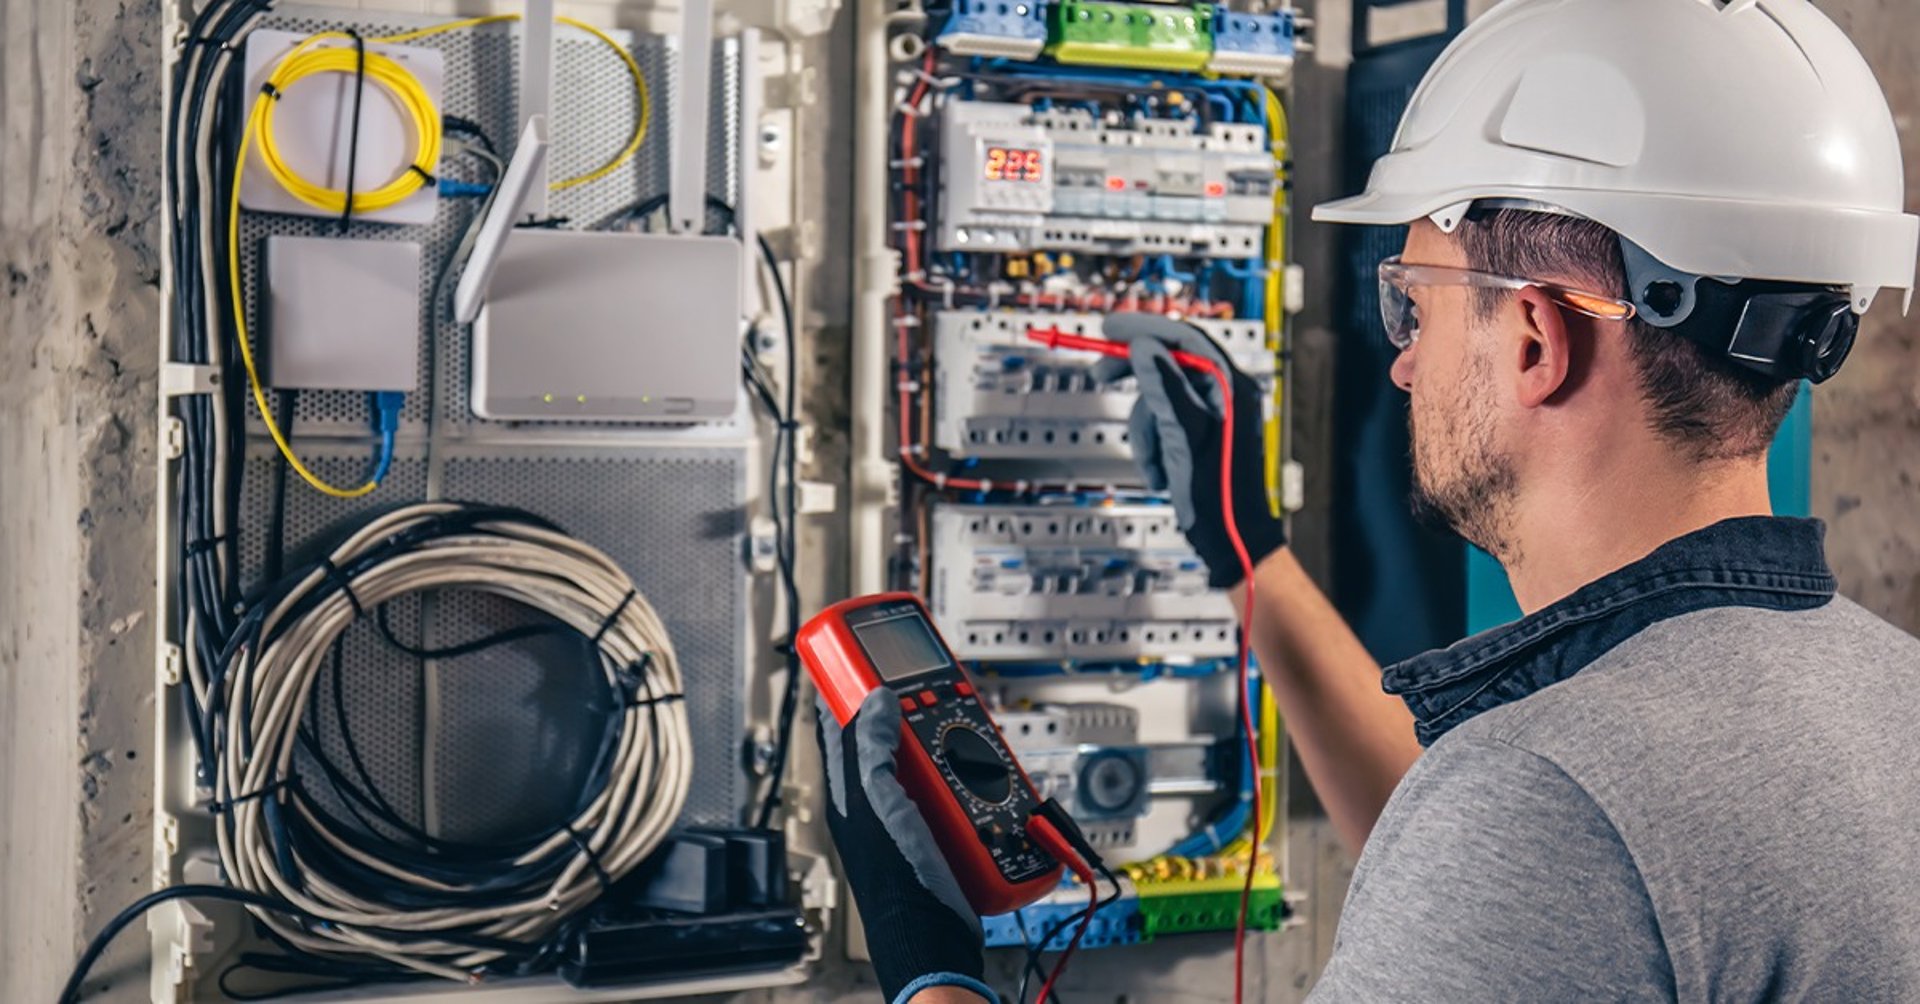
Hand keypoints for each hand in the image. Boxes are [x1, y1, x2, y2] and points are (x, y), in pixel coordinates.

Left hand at [819, 689, 992, 1003]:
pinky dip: (975, 777)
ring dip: (954, 745)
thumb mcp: (877, 804)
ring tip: (969, 737)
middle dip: (918, 713)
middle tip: (938, 694)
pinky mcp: (943, 827)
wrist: (935, 936)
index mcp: (850, 788)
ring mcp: (911, 811)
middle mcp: (878, 796)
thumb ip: (870, 750)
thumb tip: (875, 698)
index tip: (868, 655)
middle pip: (896, 735)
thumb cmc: (896, 878)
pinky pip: (959, 788)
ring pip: (933, 757)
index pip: (841, 723)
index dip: (852, 686)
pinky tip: (989, 776)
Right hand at [1091, 313, 1286, 588]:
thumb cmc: (1219, 494)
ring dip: (1146, 431)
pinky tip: (1163, 471)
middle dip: (1136, 378)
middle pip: (1169, 364)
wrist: (1230, 538)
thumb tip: (1145, 347)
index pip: (1185, 339)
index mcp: (1230, 387)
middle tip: (1102, 373)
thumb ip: (1164, 387)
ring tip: (1156, 463)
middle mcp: (1224, 395)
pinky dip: (1153, 447)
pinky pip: (1162, 425)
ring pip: (1158, 400)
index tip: (1110, 327)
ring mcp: (1212, 415)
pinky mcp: (1198, 436)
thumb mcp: (1185, 435)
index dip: (1145, 328)